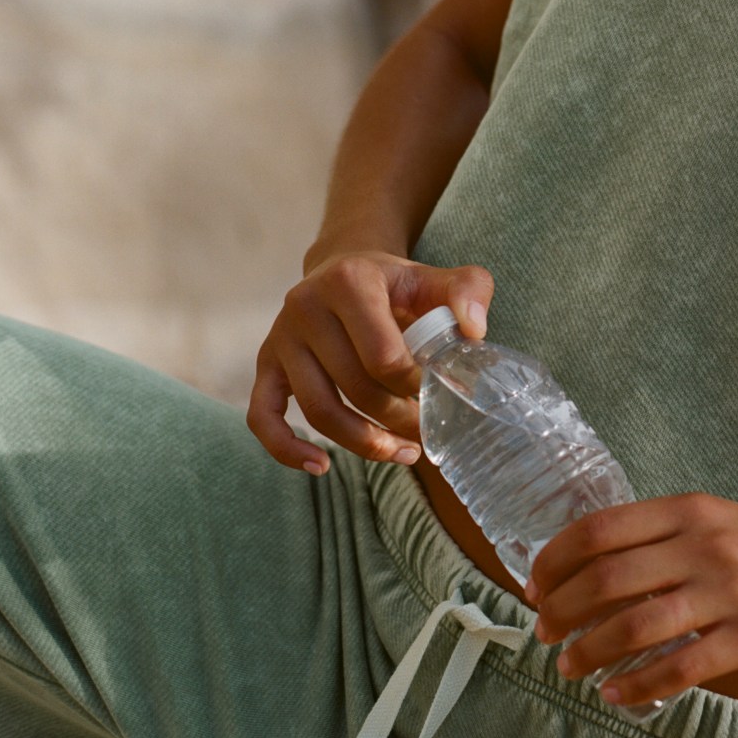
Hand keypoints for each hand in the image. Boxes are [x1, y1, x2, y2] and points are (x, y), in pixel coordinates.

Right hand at [246, 248, 492, 473]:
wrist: (345, 271)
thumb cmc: (395, 284)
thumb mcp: (434, 276)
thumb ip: (467, 290)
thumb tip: (474, 331)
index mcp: (349, 282)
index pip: (383, 355)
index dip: (415, 385)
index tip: (438, 391)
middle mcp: (305, 307)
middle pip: (354, 386)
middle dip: (397, 418)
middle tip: (426, 431)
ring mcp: (281, 338)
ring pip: (318, 409)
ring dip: (362, 442)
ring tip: (402, 454)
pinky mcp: (266, 365)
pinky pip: (263, 416)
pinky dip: (286, 448)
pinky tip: (320, 467)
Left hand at [523, 493, 737, 706]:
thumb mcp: (721, 521)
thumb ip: (665, 534)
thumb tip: (591, 564)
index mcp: (693, 510)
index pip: (601, 528)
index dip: (556, 558)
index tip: (535, 584)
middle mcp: (707, 545)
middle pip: (607, 578)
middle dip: (561, 609)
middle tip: (543, 632)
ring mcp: (731, 592)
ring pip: (636, 625)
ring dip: (589, 651)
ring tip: (569, 667)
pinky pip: (680, 667)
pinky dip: (638, 684)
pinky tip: (616, 693)